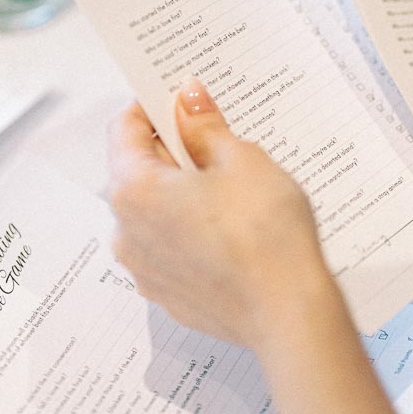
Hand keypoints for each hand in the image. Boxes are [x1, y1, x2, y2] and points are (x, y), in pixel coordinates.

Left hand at [107, 77, 331, 350]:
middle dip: (171, 149)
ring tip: (229, 184)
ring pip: (153, 212)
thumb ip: (205, 126)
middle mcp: (126, 233)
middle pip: (137, 171)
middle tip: (214, 137)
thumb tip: (188, 99)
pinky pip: (169, 247)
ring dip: (180, 191)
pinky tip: (230, 226)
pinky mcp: (169, 295)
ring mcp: (145, 270)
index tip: (180, 98)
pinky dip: (189, 229)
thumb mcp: (240, 159)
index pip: (123, 130)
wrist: (289, 315)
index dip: (152, 107)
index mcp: (134, 191)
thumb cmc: (265, 233)